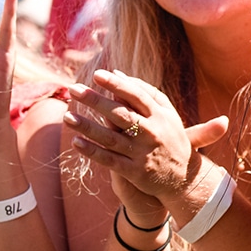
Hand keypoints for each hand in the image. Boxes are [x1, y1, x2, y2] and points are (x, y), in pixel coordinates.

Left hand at [64, 72, 228, 212]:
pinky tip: (76, 142)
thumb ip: (145, 92)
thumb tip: (117, 73)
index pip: (136, 95)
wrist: (183, 177)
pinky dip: (93, 152)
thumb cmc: (170, 137)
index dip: (116, 85)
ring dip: (87, 127)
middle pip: (120, 114)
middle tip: (74, 89)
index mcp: (160, 115)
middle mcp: (151, 132)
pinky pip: (109, 160)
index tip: (96, 74)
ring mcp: (142, 153)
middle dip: (96, 101)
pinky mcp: (134, 172)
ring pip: (110, 138)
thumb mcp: (167, 113)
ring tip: (67, 117)